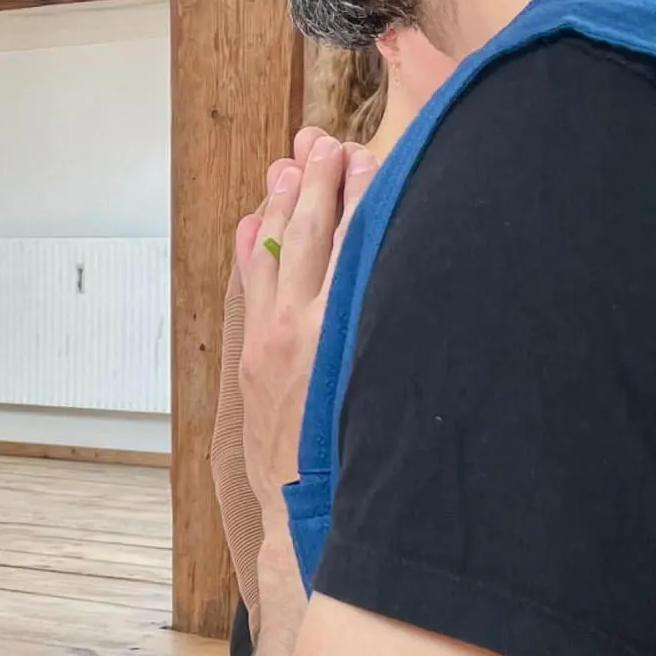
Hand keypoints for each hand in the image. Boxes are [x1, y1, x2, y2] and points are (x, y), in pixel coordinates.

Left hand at [236, 128, 377, 496]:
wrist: (305, 512)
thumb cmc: (358, 461)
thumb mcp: (382, 392)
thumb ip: (389, 331)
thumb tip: (405, 278)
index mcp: (339, 336)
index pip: (353, 247)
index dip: (361, 198)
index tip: (365, 157)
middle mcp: (299, 331)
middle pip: (309, 238)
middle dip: (318, 186)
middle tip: (323, 143)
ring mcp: (269, 343)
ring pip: (272, 257)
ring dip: (280, 206)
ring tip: (287, 164)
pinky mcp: (252, 360)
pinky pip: (250, 290)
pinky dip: (251, 252)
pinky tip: (252, 223)